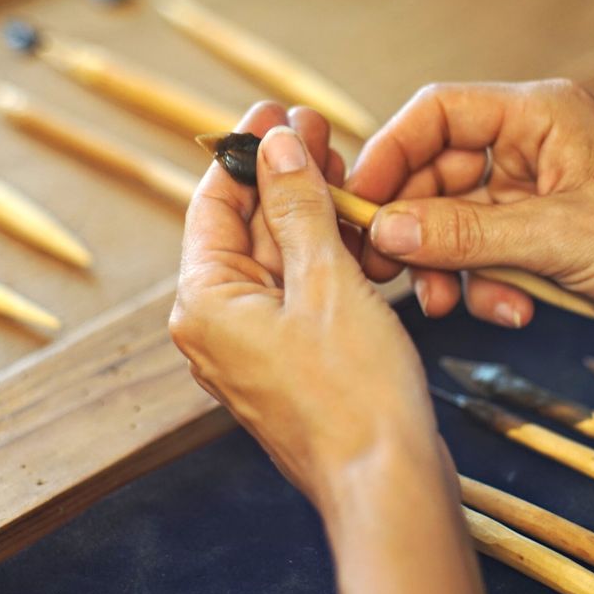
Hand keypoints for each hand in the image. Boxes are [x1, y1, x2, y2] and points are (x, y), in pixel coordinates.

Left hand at [169, 102, 441, 505]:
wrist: (387, 483)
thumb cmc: (354, 393)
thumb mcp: (326, 282)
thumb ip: (297, 208)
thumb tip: (276, 144)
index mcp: (205, 303)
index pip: (213, 204)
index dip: (246, 151)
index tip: (275, 110)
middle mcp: (219, 325)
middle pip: (246, 229)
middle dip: (284, 176)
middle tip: (319, 128)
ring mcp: (255, 346)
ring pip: (278, 260)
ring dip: (310, 214)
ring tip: (344, 168)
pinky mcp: (292, 361)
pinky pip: (301, 293)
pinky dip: (325, 258)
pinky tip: (355, 227)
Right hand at [346, 80, 593, 376]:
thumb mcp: (559, 237)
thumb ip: (467, 233)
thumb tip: (385, 229)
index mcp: (539, 116)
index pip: (438, 113)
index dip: (390, 153)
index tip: (358, 202)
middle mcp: (531, 149)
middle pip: (435, 174)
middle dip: (413, 225)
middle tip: (386, 269)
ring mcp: (534, 198)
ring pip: (453, 223)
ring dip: (445, 266)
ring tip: (446, 305)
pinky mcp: (540, 242)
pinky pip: (482, 257)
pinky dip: (482, 286)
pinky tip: (510, 312)